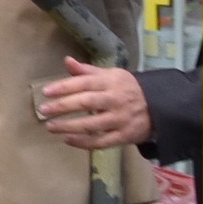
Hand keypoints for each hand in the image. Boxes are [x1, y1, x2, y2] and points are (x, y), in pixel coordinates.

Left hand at [38, 57, 152, 148]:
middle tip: (43, 110)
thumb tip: (67, 60)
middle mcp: (115, 99)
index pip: (84, 83)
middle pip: (86, 103)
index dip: (64, 87)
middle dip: (63, 106)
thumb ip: (87, 70)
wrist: (158, 107)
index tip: (46, 92)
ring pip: (92, 124)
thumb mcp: (110, 75)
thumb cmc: (126, 88)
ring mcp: (120, 119)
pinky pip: (101, 142)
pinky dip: (83, 143)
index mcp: (110, 82)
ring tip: (51, 127)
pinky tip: (68, 140)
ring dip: (69, 126)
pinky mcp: (124, 136)